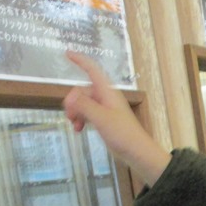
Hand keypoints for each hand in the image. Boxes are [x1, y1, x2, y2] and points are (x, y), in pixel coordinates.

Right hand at [63, 51, 169, 183]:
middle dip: (73, 101)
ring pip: (84, 104)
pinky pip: (88, 114)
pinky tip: (79, 129)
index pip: (92, 70)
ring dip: (76, 112)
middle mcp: (106, 97)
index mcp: (107, 92)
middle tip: (69, 115)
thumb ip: (84, 105)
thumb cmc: (123, 134)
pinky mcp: (105, 120)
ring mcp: (106, 109)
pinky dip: (82, 119)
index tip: (67, 54)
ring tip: (74, 125)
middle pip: (83, 90)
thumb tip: (70, 96)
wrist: (137, 152)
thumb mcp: (100, 118)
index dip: (80, 60)